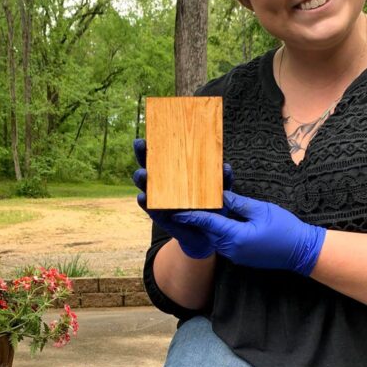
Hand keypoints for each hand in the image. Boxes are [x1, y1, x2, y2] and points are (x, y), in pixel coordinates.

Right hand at [132, 138, 233, 260]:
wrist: (207, 235)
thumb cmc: (212, 208)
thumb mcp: (219, 192)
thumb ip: (222, 181)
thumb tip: (226, 168)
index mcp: (178, 173)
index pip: (165, 155)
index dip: (157, 144)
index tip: (151, 132)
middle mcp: (165, 184)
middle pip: (150, 166)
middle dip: (143, 155)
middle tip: (140, 145)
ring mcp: (159, 200)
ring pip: (145, 186)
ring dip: (141, 178)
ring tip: (142, 174)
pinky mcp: (158, 215)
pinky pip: (148, 208)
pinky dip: (145, 202)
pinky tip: (143, 197)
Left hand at [174, 190, 325, 275]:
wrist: (301, 252)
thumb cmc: (285, 229)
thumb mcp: (261, 210)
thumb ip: (239, 203)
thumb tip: (221, 195)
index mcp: (236, 236)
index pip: (208, 223)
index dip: (191, 215)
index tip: (176, 210)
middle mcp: (232, 249)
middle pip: (208, 232)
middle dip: (196, 220)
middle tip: (184, 206)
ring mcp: (236, 255)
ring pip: (215, 238)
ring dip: (207, 226)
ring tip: (197, 211)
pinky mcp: (241, 257)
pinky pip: (224, 243)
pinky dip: (218, 232)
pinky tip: (216, 221)